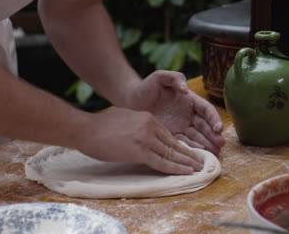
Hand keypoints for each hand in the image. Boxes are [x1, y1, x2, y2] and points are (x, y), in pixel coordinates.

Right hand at [78, 108, 202, 174]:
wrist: (87, 129)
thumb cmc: (101, 126)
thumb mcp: (126, 118)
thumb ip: (139, 125)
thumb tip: (145, 135)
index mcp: (147, 118)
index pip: (168, 134)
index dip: (180, 145)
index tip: (188, 152)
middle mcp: (150, 126)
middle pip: (174, 143)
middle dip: (189, 154)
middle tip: (201, 161)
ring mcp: (146, 139)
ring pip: (172, 152)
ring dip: (187, 162)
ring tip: (198, 168)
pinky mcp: (140, 151)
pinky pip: (163, 162)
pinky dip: (176, 168)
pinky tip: (186, 172)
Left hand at [125, 70, 224, 153]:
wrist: (131, 100)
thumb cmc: (146, 86)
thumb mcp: (160, 77)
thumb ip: (175, 78)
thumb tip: (185, 90)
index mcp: (190, 100)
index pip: (206, 110)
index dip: (214, 118)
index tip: (218, 127)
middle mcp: (188, 115)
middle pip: (205, 126)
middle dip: (213, 135)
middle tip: (221, 144)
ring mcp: (180, 126)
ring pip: (196, 137)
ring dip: (206, 145)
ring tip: (214, 153)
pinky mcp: (170, 135)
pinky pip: (183, 143)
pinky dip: (190, 149)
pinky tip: (196, 155)